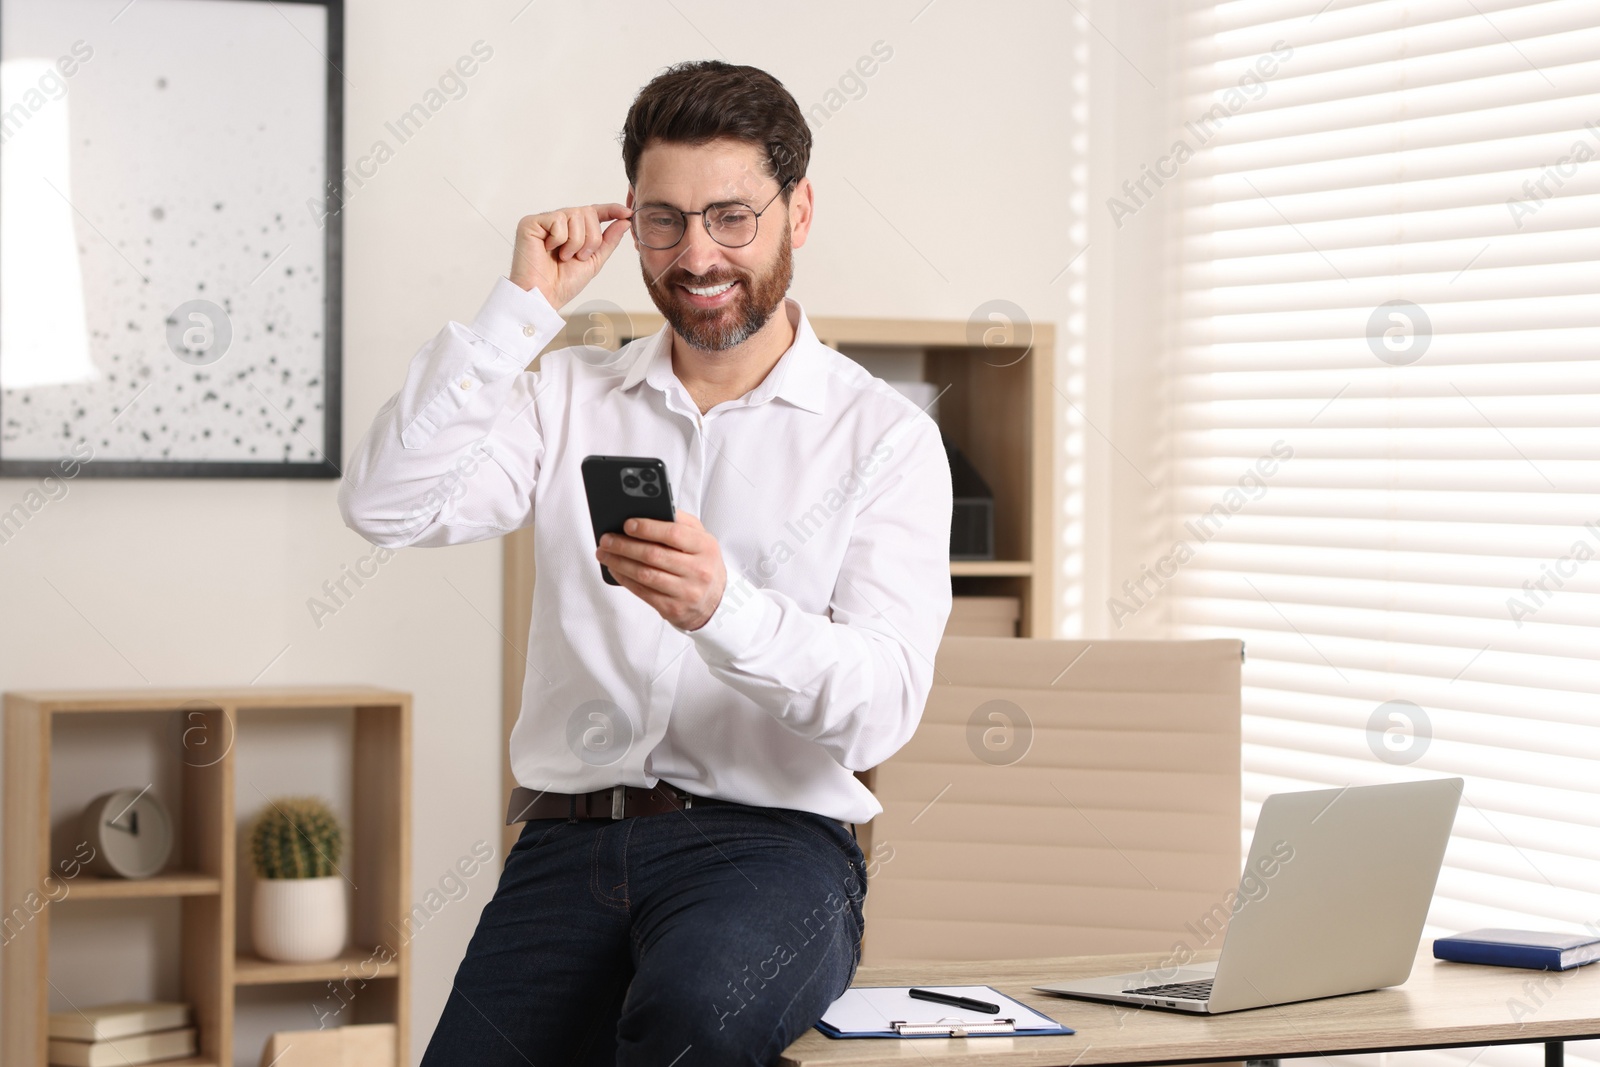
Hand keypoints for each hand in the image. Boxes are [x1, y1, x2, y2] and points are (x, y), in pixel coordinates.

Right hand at [510, 202, 632, 308]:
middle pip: (587, 212)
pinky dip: (559, 240)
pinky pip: (557, 220)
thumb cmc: (564, 283)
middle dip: (591, 238)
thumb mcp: (594, 261)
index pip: (594, 212)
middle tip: (579, 257)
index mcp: (572, 230)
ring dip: (575, 242)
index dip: (611, 210)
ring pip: (575, 215)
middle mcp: (558, 222)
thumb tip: (625, 221)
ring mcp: (544, 221)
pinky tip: (548, 250)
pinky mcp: (531, 223)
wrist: (544, 296)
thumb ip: (608, 240)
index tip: (627, 213)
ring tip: (564, 257)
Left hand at [596, 510, 725, 630]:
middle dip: (625, 546)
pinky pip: (643, 592)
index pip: (674, 534)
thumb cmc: (701, 562)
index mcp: (705, 547)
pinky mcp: (673, 608)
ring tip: (604, 553)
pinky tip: (615, 569)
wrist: (715, 601)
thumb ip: (680, 522)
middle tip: (606, 539)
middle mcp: (698, 570)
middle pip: (654, 555)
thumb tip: (647, 510)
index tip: (627, 524)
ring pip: (645, 575)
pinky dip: (625, 579)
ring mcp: (686, 592)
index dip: (648, 528)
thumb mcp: (700, 538)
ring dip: (619, 562)